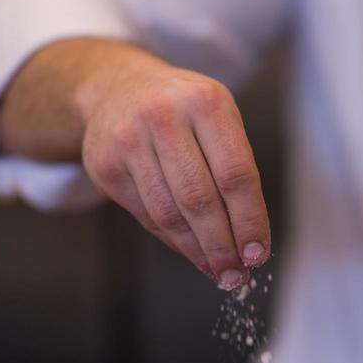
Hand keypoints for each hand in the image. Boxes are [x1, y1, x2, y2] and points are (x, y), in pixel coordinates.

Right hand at [78, 46, 269, 287]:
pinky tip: (190, 251)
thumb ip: (234, 168)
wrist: (116, 87)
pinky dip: (172, 240)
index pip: (235, 174)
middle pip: (200, 199)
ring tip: (217, 270)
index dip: (249, 220)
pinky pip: (146, 215)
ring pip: (169, 213)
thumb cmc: (182, 110)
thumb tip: (248, 239)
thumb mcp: (216, 117)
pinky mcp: (105, 164)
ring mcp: (129, 140)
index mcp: (206, 102)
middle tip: (236, 275)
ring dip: (197, 251)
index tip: (258, 253)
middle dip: (222, 246)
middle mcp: (164, 116)